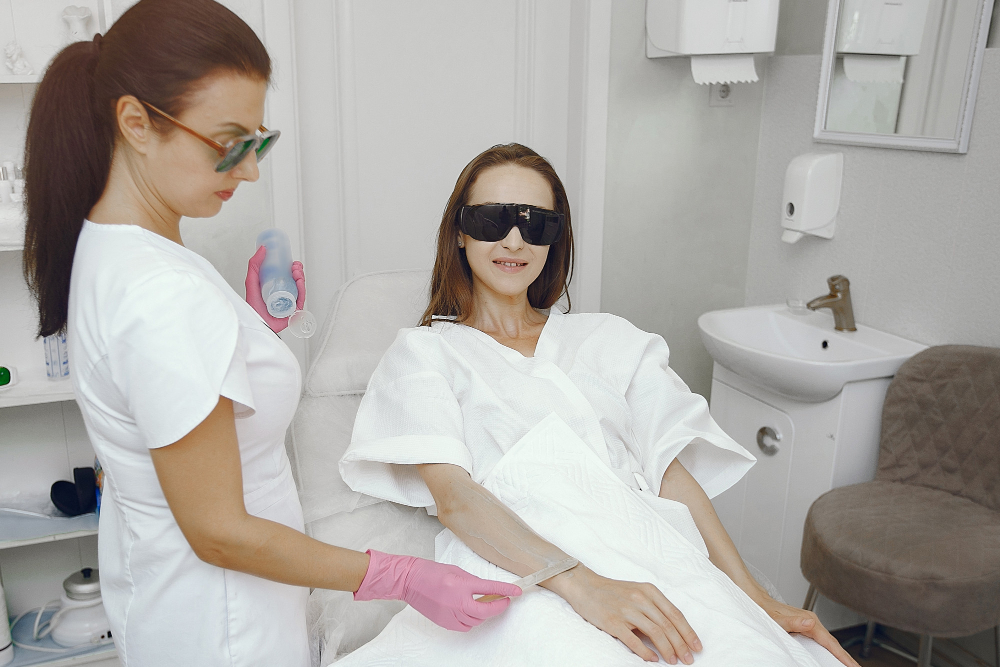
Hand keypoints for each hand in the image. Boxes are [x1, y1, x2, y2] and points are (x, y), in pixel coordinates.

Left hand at [245, 245, 305, 332]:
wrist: (256, 322)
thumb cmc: (253, 307)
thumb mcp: (251, 281)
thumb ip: (254, 265)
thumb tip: (262, 249)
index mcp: (275, 288)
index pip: (287, 276)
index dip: (291, 267)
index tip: (291, 261)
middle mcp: (284, 295)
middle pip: (295, 281)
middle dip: (297, 271)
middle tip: (294, 266)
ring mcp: (289, 302)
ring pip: (300, 288)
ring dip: (300, 277)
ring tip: (296, 272)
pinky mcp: (294, 310)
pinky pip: (301, 298)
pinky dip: (302, 288)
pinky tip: (300, 282)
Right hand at [354, 550, 521, 631]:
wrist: (410, 580)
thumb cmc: (432, 572)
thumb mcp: (457, 571)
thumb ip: (473, 582)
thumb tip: (488, 591)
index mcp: (460, 584)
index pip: (489, 588)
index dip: (506, 590)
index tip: (517, 592)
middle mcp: (456, 601)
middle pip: (485, 611)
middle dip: (498, 606)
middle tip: (505, 600)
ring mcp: (449, 614)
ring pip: (476, 620)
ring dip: (484, 613)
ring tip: (484, 603)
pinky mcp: (444, 622)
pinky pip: (465, 626)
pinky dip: (471, 620)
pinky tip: (470, 611)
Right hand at [551, 565, 701, 663]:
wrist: (584, 586)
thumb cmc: (613, 592)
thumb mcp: (637, 592)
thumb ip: (654, 607)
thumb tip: (672, 631)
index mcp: (649, 591)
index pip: (675, 614)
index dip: (688, 632)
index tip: (697, 646)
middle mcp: (640, 599)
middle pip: (668, 625)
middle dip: (681, 645)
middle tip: (689, 659)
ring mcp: (626, 610)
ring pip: (655, 633)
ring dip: (668, 650)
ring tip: (674, 661)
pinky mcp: (613, 621)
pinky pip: (633, 640)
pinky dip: (645, 652)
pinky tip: (653, 659)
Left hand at [754, 596, 860, 666]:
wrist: (759, 601)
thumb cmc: (766, 611)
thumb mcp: (778, 620)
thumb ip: (794, 622)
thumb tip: (810, 623)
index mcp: (809, 621)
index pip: (830, 642)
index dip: (842, 656)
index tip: (853, 666)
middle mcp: (812, 622)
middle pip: (833, 643)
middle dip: (845, 657)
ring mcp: (810, 623)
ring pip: (828, 642)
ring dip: (839, 654)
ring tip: (849, 665)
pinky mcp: (807, 626)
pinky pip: (822, 641)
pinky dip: (830, 649)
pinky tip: (833, 656)